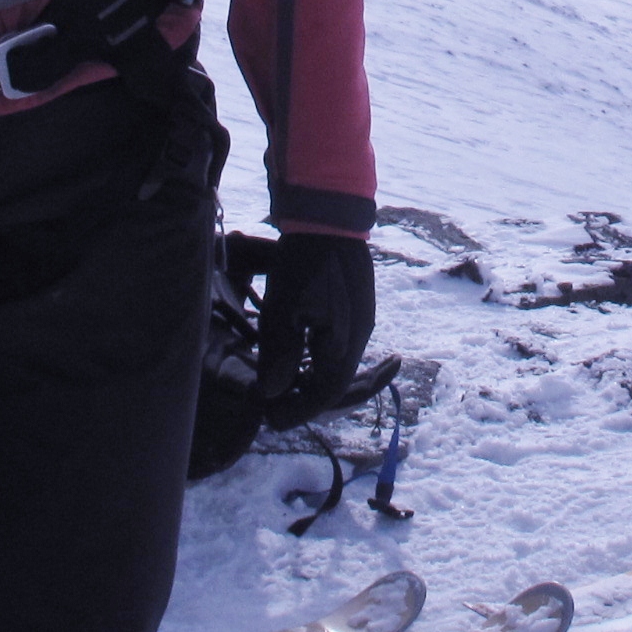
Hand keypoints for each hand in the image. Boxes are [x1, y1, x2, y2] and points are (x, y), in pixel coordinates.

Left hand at [254, 229, 375, 428]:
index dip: (297, 411)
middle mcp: (361, 334)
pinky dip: (318, 354)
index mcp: (346, 343)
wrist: (328, 213)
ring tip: (284, 380)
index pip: (325, 395)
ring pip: (338, 360)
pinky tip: (300, 348)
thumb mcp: (282, 313)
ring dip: (311, 374)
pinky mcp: (357, 300)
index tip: (269, 418)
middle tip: (275, 403)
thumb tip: (273, 396)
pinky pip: (340, 340)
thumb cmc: (303, 264)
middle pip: (336, 382)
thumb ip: (280, 357)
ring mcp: (362, 316)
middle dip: (305, 396)